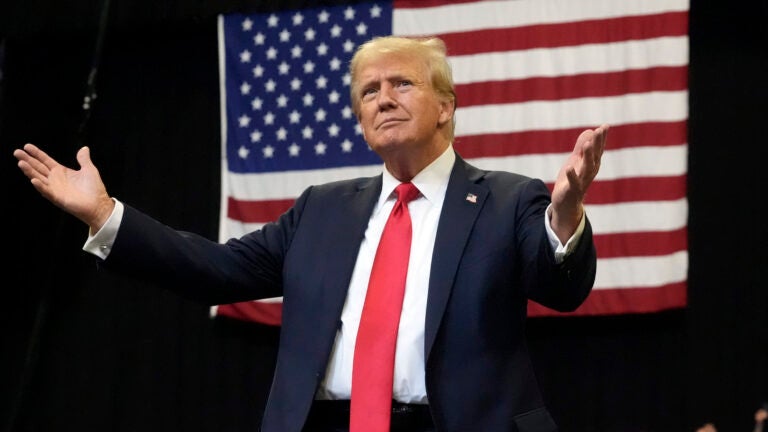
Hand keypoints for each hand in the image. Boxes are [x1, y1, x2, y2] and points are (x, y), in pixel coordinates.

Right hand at [14, 143, 114, 232]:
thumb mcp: (89, 170)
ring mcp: (54, 189)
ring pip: (38, 178)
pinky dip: (40, 186)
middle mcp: (55, 179)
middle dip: (27, 160)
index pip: (45, 160)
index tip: (26, 146)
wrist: (99, 205)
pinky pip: (46, 191)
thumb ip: (84, 159)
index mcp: (61, 172)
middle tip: (17, 152)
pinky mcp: (57, 198)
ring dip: (29, 171)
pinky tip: (34, 180)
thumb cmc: (94, 189)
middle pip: (38, 168)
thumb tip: (84, 148)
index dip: (36, 153)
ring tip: (21, 163)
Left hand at [550, 124, 608, 242]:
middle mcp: (590, 172)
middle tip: (599, 131)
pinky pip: (573, 183)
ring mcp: (582, 182)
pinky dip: (571, 175)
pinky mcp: (572, 190)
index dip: (602, 138)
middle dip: (597, 144)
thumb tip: (590, 130)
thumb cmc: (572, 180)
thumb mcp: (576, 161)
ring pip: (587, 168)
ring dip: (588, 157)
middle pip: (595, 157)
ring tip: (587, 145)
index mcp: (592, 165)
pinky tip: (569, 167)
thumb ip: (582, 147)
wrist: (566, 204)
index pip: (598, 149)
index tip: (605, 126)